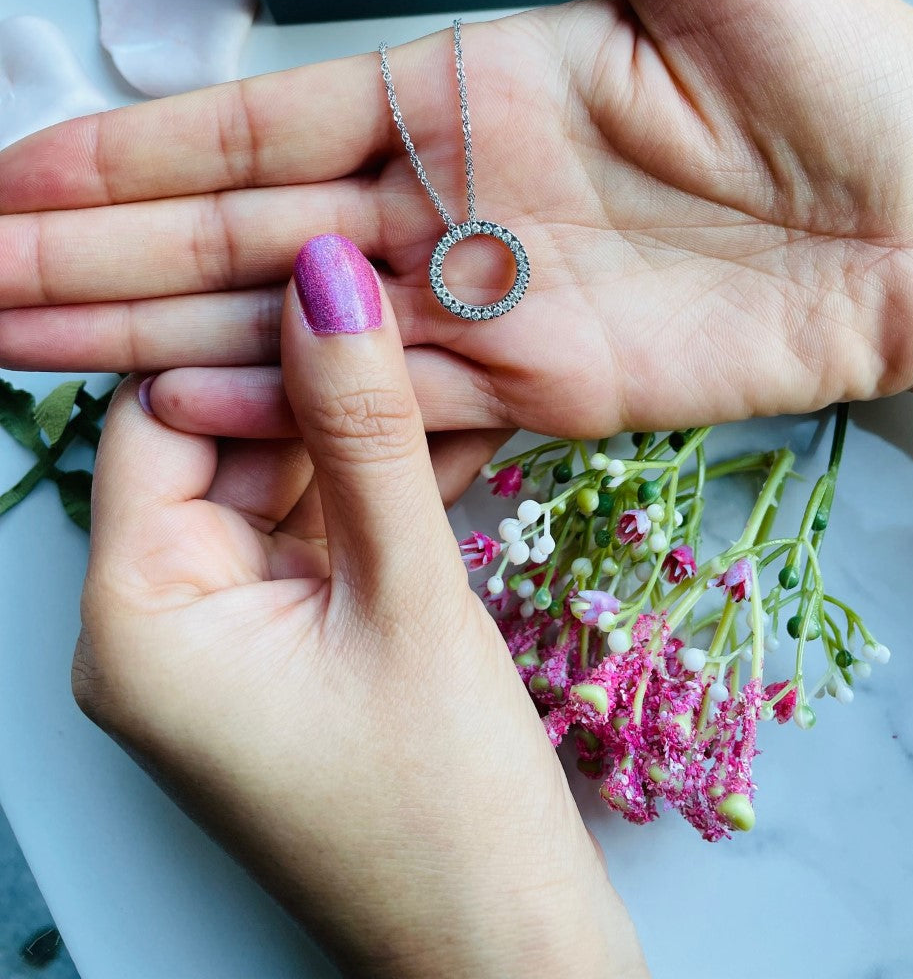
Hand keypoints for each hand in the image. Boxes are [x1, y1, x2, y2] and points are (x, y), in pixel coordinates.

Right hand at [2, 0, 912, 436]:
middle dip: (101, 258)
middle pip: (241, 239)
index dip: (133, 152)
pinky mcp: (547, 396)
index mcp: (465, 93)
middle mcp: (453, 205)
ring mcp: (491, 309)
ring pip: (290, 331)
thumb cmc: (854, 86)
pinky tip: (187, 412)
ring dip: (155, 340)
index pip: (261, 129)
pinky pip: (392, 410)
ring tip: (31, 349)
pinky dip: (288, 414)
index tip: (19, 172)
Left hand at [73, 235, 645, 977]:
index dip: (243, 338)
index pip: (156, 419)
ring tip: (440, 353)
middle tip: (404, 300)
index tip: (333, 271)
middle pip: (218, 442)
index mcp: (138, 620)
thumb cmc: (446, 817)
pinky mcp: (286, 645)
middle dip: (313, 378)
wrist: (506, 957)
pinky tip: (447, 432)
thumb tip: (327, 283)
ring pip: (278, 479)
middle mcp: (160, 624)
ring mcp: (226, 636)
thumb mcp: (409, 596)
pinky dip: (375, 486)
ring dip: (357, 427)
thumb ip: (365, 431)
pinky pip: (317, 530)